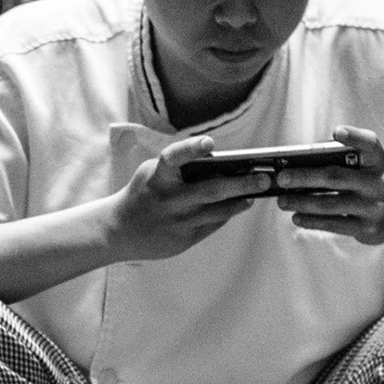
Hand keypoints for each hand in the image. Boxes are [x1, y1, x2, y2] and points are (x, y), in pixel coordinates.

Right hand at [102, 136, 272, 261]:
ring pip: (219, 211)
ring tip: (255, 193)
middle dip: (242, 184)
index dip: (191, 148)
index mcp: (157, 177)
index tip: (209, 143)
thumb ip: (178, 166)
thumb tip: (219, 163)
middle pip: (212, 191)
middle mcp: (169, 200)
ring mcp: (177, 222)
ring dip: (241, 201)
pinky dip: (227, 214)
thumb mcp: (152, 174)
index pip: (173, 157)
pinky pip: (213, 224)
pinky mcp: (183, 240)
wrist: (118, 231)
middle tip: (265, 178)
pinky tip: (237, 205)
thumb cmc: (143, 194)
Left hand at [274, 124, 383, 244]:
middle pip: (336, 176)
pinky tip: (297, 217)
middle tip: (282, 178)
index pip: (370, 144)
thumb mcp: (372, 165)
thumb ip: (348, 157)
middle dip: (305, 177)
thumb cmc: (375, 182)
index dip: (354, 136)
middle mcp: (380, 182)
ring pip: (330, 204)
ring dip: (301, 202)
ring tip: (282, 200)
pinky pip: (334, 224)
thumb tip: (301, 163)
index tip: (336, 132)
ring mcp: (374, 207)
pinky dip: (312, 221)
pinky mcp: (367, 229)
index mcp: (380, 160)